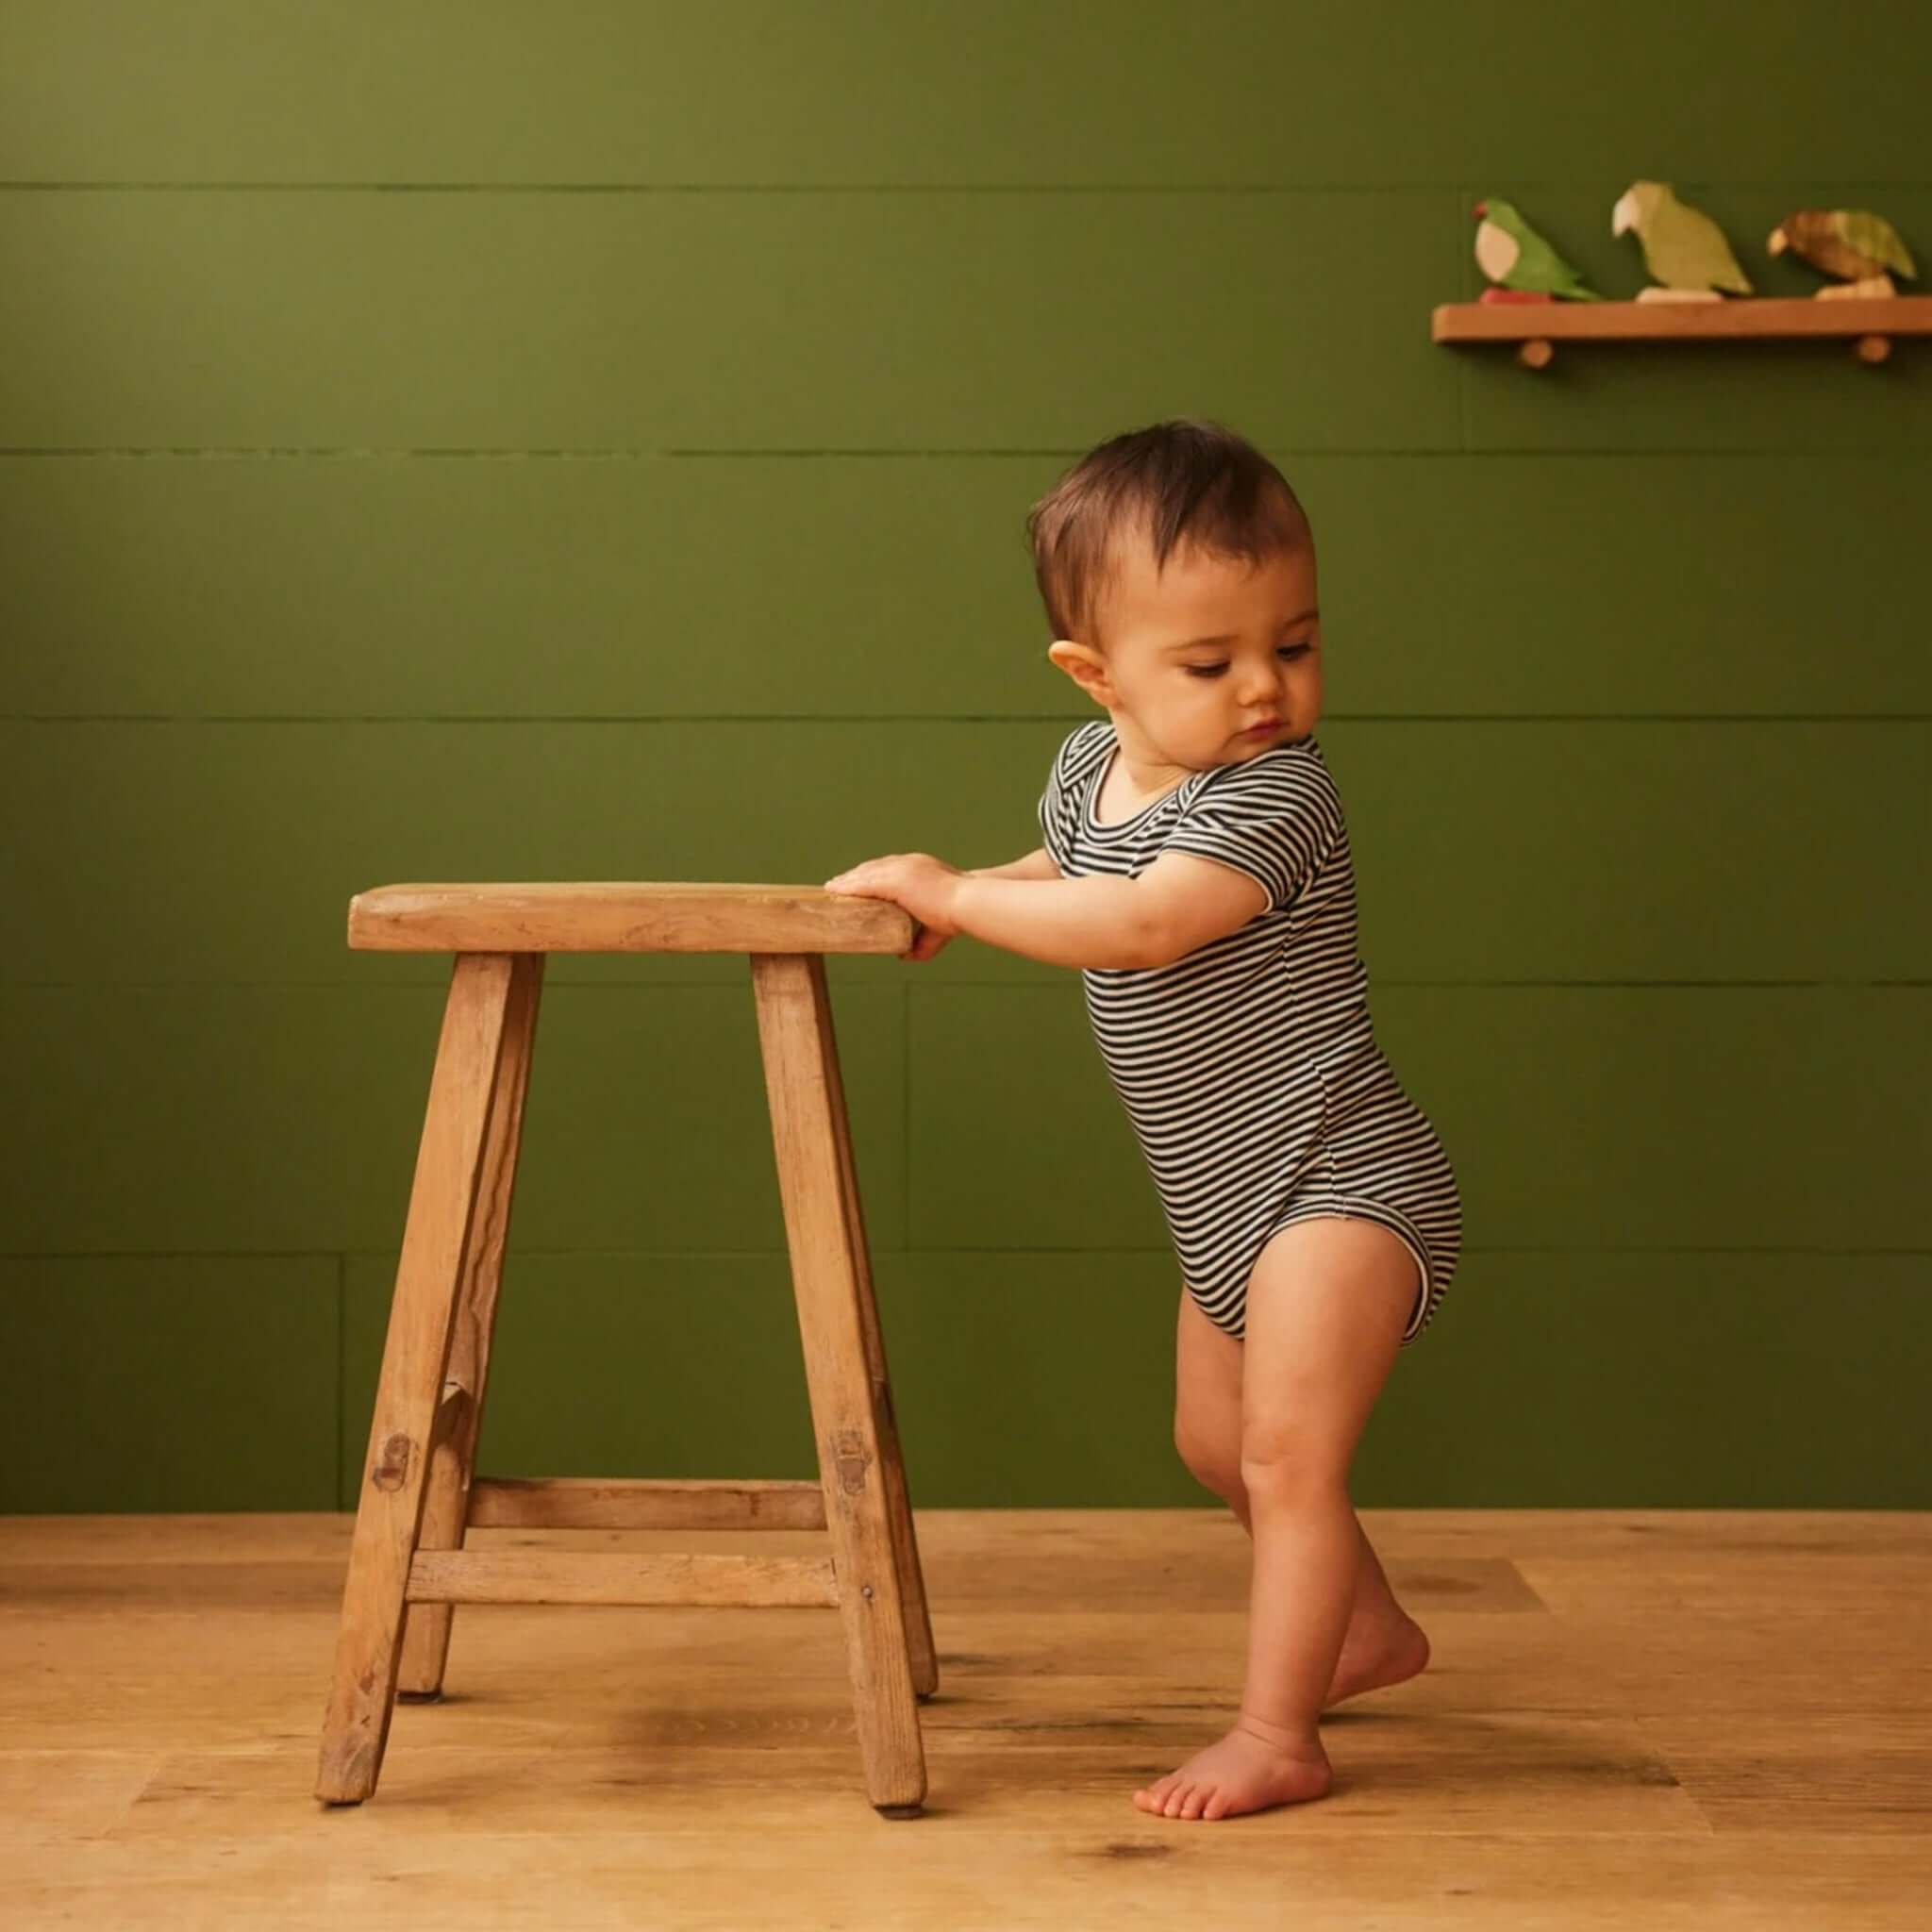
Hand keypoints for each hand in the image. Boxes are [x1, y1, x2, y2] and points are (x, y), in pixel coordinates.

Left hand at [822, 853, 965, 962]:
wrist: (966, 905)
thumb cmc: (957, 914)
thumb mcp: (936, 929)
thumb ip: (921, 944)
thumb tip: (904, 956)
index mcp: (920, 867)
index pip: (889, 868)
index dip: (872, 874)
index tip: (859, 880)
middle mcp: (909, 863)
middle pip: (874, 867)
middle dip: (855, 875)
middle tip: (838, 884)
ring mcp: (902, 869)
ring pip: (866, 872)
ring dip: (847, 880)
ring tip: (832, 888)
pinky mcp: (895, 879)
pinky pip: (865, 882)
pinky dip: (849, 886)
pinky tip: (836, 890)